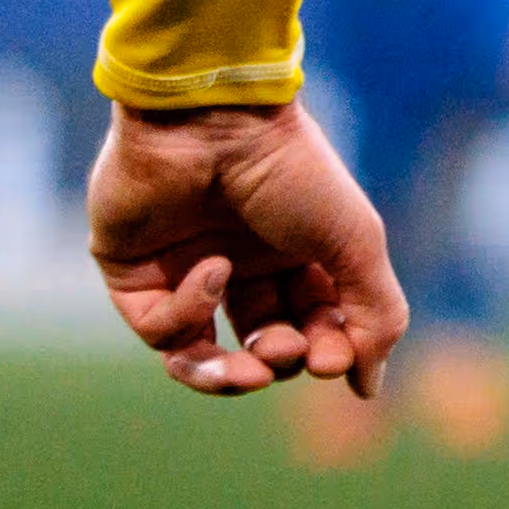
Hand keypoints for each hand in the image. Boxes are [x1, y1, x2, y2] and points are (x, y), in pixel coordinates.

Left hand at [88, 101, 409, 398]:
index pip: (314, 328)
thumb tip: (367, 389)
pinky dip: (187, 314)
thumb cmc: (290, 171)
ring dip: (224, 375)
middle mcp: (240, 266)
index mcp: (295, 255)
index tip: (333, 361)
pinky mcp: (132, 273)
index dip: (326, 353)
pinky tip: (210, 270)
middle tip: (287, 353)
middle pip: (260, 347)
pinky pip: (156, 326)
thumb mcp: (355, 243)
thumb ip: (376, 315)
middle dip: (278, 362)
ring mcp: (182, 270)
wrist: (211, 119)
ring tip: (245, 370)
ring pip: (198, 355)